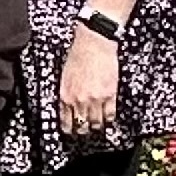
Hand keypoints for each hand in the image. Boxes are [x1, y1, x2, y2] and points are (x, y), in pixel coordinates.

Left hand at [59, 25, 119, 139]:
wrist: (93, 44)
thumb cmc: (78, 56)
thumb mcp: (64, 77)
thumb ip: (67, 93)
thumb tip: (69, 106)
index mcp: (65, 95)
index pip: (65, 121)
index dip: (69, 129)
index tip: (71, 131)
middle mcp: (79, 100)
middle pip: (81, 125)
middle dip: (82, 130)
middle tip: (85, 131)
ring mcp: (95, 100)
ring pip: (96, 123)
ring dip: (96, 127)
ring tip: (97, 127)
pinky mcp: (109, 95)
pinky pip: (110, 114)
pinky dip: (109, 119)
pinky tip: (108, 119)